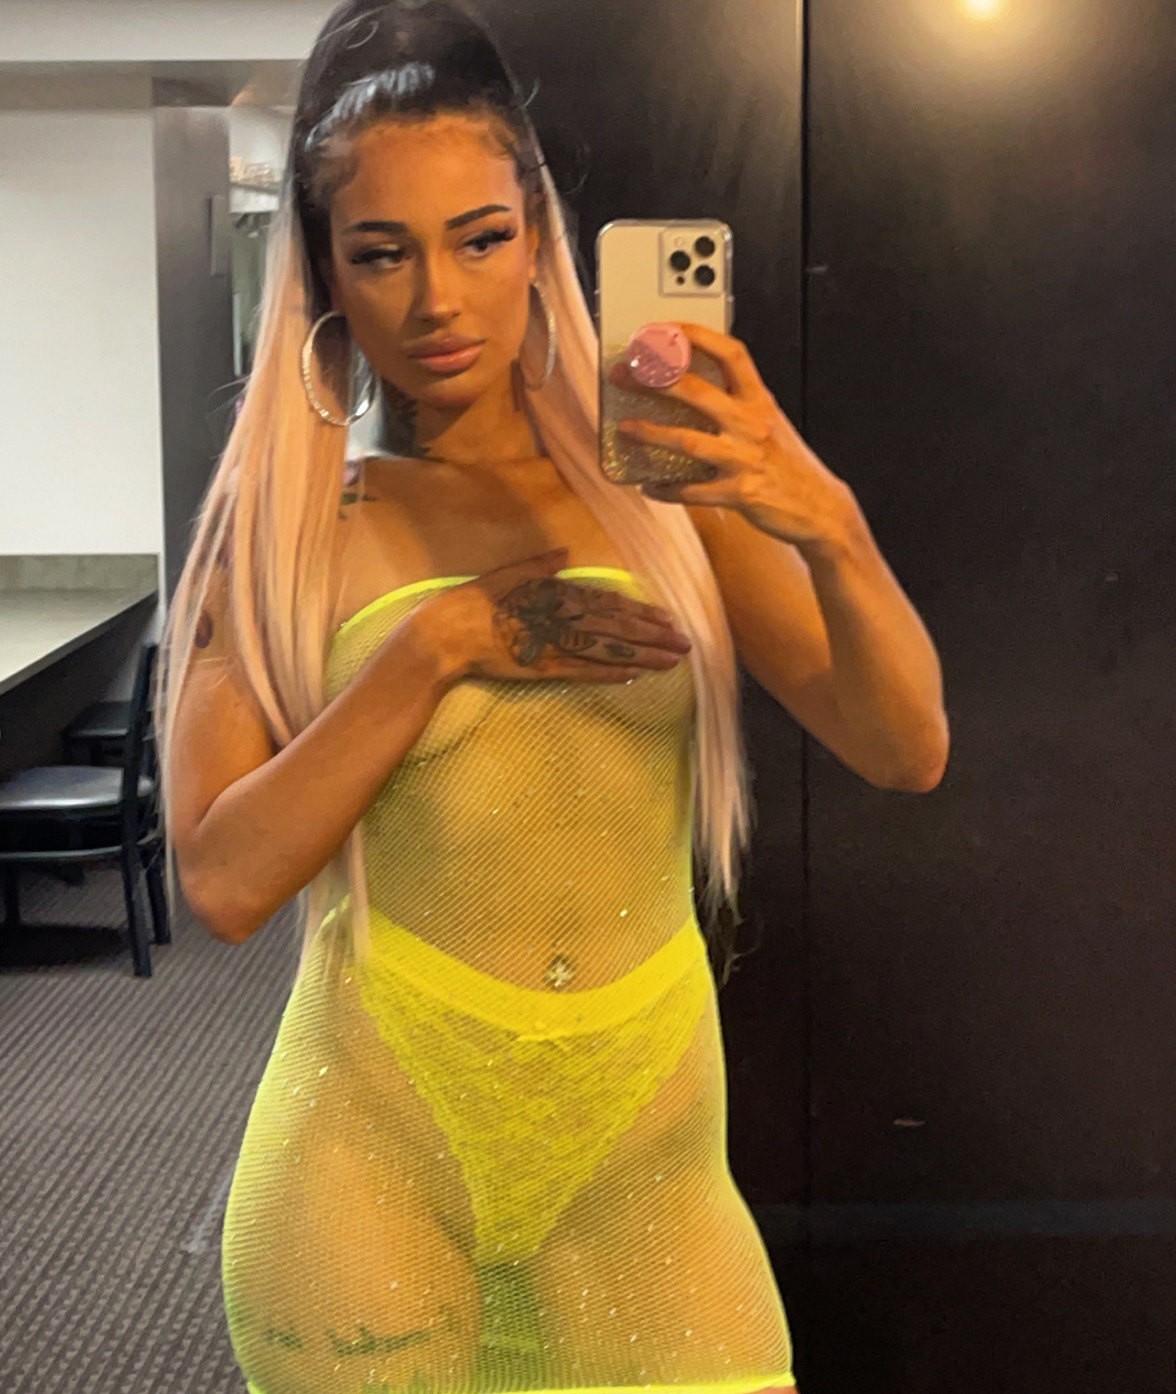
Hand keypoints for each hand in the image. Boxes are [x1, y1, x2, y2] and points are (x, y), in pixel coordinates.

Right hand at [421, 548, 691, 685]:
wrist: (444, 635)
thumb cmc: (472, 602)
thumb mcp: (507, 574)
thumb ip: (539, 565)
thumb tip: (564, 554)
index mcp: (556, 595)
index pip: (609, 605)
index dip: (641, 613)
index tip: (668, 619)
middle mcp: (562, 619)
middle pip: (618, 629)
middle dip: (654, 637)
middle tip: (686, 645)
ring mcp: (555, 645)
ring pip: (608, 651)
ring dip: (642, 658)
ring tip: (672, 663)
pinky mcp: (543, 668)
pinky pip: (584, 672)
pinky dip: (610, 673)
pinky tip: (633, 677)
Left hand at [612, 321, 851, 552]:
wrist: (821, 508)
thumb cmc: (790, 465)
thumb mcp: (770, 423)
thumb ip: (738, 404)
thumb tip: (689, 390)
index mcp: (760, 401)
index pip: (730, 352)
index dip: (695, 336)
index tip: (663, 328)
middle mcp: (752, 424)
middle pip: (698, 391)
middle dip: (655, 379)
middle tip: (625, 374)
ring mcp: (745, 459)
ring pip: (688, 441)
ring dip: (651, 433)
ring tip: (625, 428)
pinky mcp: (740, 493)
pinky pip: (694, 491)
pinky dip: (668, 489)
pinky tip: (650, 486)